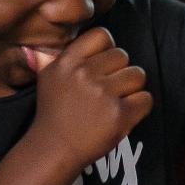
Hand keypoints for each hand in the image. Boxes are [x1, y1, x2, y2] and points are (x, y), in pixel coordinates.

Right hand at [24, 27, 152, 171]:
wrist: (55, 149)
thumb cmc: (54, 114)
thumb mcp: (48, 79)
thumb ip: (52, 59)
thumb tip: (38, 48)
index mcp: (67, 62)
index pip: (102, 35)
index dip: (108, 49)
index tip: (103, 64)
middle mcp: (84, 74)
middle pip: (123, 55)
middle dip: (119, 71)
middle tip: (108, 89)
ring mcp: (103, 94)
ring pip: (138, 75)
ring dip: (132, 88)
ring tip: (117, 100)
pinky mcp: (120, 115)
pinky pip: (146, 99)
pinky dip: (139, 106)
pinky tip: (124, 113)